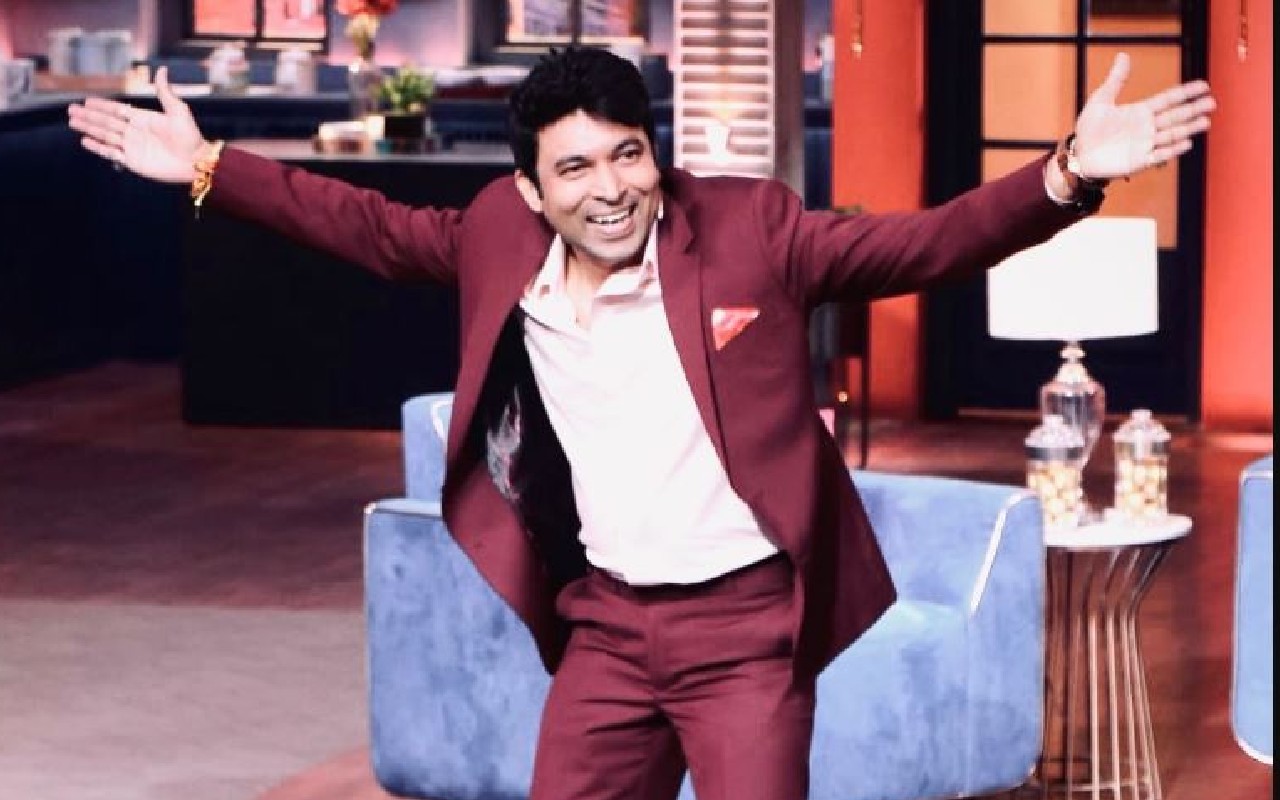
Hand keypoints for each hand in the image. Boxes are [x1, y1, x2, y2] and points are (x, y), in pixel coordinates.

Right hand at [67, 67, 210, 183]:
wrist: (196, 162)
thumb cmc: (190, 136)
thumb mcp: (178, 111)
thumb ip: (165, 92)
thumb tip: (162, 69)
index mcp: (143, 118)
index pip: (116, 110)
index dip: (101, 106)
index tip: (86, 101)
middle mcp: (134, 132)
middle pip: (106, 122)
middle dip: (88, 116)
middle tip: (71, 110)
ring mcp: (132, 147)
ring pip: (104, 135)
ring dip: (88, 128)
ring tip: (73, 122)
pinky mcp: (133, 161)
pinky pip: (111, 153)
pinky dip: (98, 147)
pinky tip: (85, 141)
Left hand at [1070, 52, 1215, 180]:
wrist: (1079, 155)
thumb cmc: (1089, 130)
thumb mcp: (1101, 101)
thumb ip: (1115, 80)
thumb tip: (1123, 55)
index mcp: (1140, 112)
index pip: (1168, 99)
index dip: (1185, 93)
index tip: (1203, 86)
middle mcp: (1147, 127)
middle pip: (1175, 116)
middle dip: (1193, 109)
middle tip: (1211, 103)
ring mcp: (1145, 145)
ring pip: (1171, 134)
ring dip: (1188, 128)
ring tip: (1205, 121)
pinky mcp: (1139, 161)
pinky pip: (1159, 155)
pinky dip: (1172, 149)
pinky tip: (1186, 142)